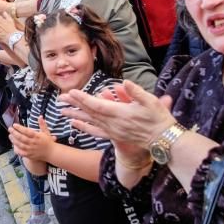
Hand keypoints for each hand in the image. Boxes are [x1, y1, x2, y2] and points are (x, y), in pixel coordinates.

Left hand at [10, 117, 56, 162]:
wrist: (51, 153)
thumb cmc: (48, 141)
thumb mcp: (46, 132)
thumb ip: (42, 124)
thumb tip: (40, 116)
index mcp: (37, 136)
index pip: (27, 131)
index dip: (20, 128)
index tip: (14, 125)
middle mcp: (33, 143)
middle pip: (22, 138)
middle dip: (14, 133)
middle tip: (10, 129)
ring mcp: (31, 149)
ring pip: (20, 145)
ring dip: (14, 140)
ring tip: (10, 135)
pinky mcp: (29, 155)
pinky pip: (21, 152)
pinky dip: (16, 149)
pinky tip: (13, 145)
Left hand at [59, 81, 175, 148]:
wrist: (163, 140)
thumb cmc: (159, 119)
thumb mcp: (151, 102)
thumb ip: (136, 92)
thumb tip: (124, 82)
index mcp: (120, 114)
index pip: (97, 105)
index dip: (83, 99)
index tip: (71, 92)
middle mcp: (113, 124)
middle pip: (89, 113)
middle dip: (74, 105)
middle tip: (60, 98)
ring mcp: (113, 131)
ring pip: (90, 122)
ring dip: (75, 115)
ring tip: (62, 111)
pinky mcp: (114, 135)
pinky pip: (95, 132)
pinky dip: (84, 127)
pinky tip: (75, 125)